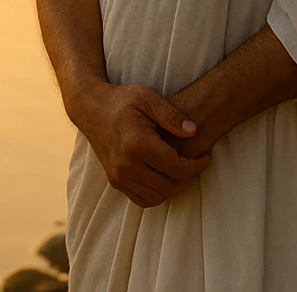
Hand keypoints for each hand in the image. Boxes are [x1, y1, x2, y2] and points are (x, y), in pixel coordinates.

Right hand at [73, 81, 210, 207]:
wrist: (91, 109)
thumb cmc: (122, 100)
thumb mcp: (148, 97)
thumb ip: (172, 114)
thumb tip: (194, 131)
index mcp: (137, 143)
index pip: (176, 167)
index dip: (196, 166)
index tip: (205, 157)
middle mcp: (126, 164)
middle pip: (169, 185)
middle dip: (187, 177)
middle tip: (196, 163)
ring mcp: (118, 176)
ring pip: (157, 196)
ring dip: (174, 187)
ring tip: (182, 170)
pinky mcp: (115, 181)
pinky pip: (143, 200)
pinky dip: (158, 193)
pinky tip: (165, 177)